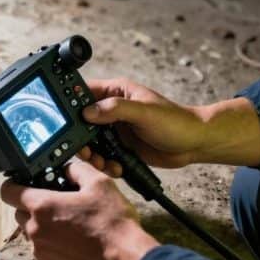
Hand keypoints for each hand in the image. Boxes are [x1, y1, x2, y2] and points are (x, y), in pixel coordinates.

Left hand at [0, 160, 159, 259]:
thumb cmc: (112, 223)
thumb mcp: (99, 183)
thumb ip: (77, 169)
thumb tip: (67, 168)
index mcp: (42, 206)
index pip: (8, 192)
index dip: (14, 184)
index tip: (23, 183)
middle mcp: (35, 230)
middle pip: (18, 212)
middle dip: (31, 205)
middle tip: (54, 201)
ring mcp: (41, 251)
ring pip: (30, 232)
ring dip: (41, 225)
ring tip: (67, 221)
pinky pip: (41, 249)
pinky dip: (50, 242)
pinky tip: (72, 239)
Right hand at [77, 78, 208, 169]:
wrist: (195, 144)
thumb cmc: (176, 121)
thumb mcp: (144, 112)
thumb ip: (115, 109)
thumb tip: (88, 112)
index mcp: (116, 92)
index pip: (84, 92)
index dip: (71, 103)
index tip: (65, 119)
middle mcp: (113, 111)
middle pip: (83, 122)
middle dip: (81, 138)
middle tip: (85, 150)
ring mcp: (116, 130)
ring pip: (92, 142)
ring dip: (94, 155)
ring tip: (102, 162)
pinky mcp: (122, 148)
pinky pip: (105, 156)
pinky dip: (106, 164)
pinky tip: (117, 167)